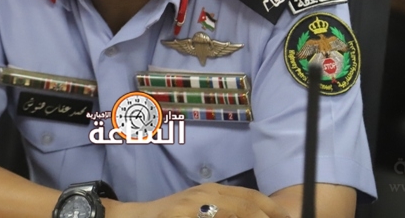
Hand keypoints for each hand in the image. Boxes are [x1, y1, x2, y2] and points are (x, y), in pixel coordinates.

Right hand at [107, 184, 290, 217]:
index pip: (250, 196)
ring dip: (252, 217)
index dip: (271, 208)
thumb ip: (221, 211)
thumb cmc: (169, 216)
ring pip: (232, 211)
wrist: (133, 217)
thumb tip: (253, 214)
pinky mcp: (181, 215)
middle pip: (246, 204)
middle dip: (267, 216)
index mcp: (212, 190)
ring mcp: (192, 205)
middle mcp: (205, 194)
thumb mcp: (198, 209)